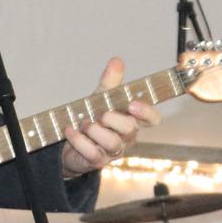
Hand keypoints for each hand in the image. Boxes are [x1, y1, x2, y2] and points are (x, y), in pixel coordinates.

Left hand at [61, 57, 163, 176]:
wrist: (70, 143)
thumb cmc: (93, 119)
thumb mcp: (100, 98)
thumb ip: (110, 82)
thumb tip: (117, 61)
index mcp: (132, 120)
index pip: (152, 119)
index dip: (147, 112)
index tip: (132, 104)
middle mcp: (126, 137)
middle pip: (130, 129)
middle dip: (113, 119)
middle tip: (100, 114)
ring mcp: (113, 151)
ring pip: (112, 142)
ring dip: (95, 130)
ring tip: (83, 122)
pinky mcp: (97, 161)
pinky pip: (92, 153)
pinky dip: (79, 140)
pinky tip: (70, 131)